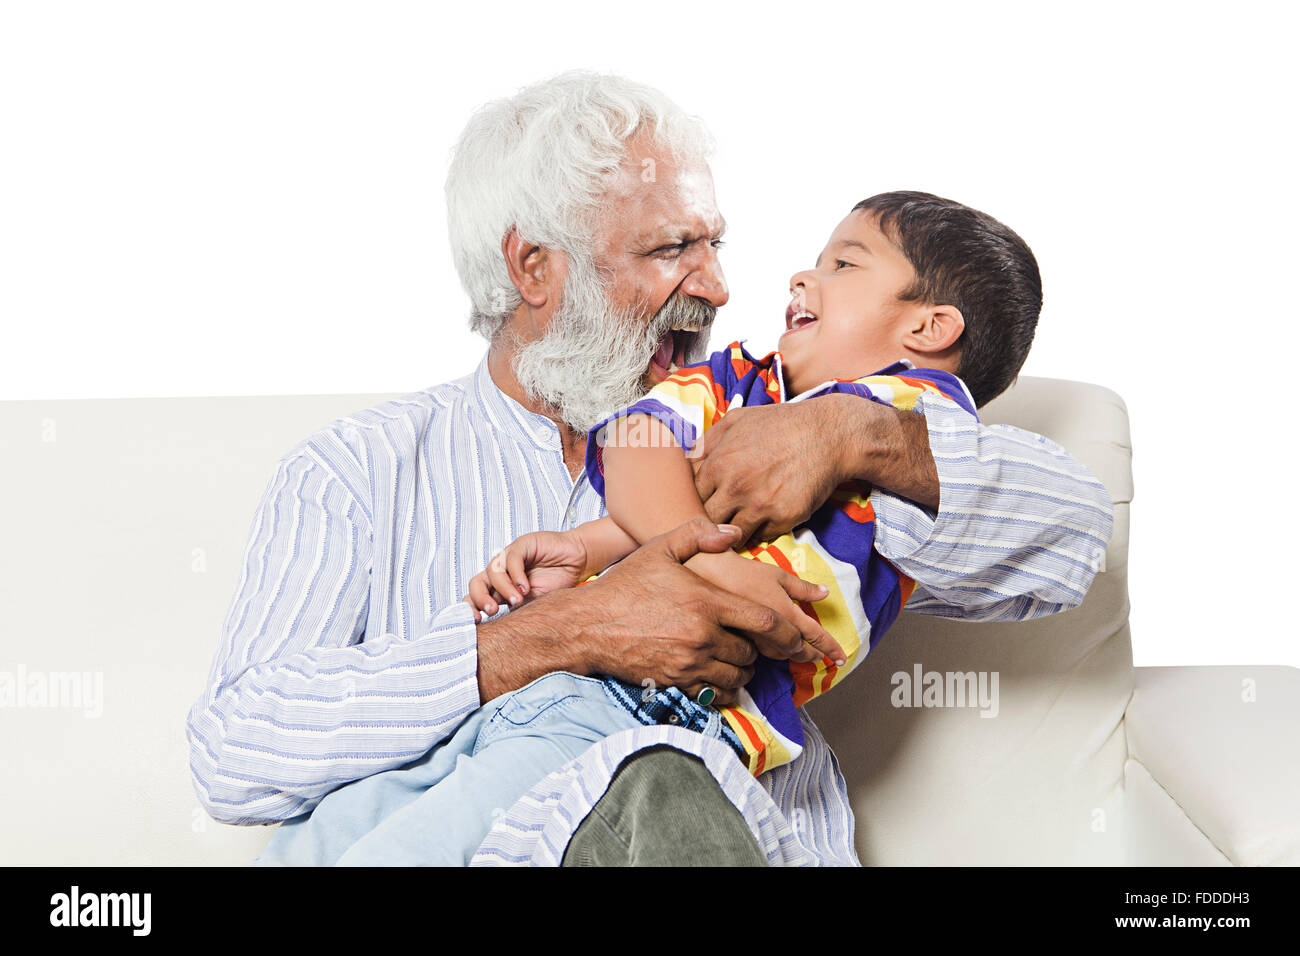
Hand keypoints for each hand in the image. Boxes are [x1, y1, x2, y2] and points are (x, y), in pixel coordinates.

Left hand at [464, 531, 587, 619]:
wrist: (578, 562)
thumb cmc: (557, 583)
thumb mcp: (535, 604)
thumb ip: (518, 612)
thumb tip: (502, 634)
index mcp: (499, 589)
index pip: (476, 597)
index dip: (471, 608)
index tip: (476, 622)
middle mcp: (501, 573)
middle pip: (476, 583)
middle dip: (479, 598)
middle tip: (491, 611)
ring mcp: (509, 558)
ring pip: (492, 572)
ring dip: (503, 589)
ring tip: (518, 600)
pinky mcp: (522, 545)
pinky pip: (511, 558)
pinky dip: (516, 575)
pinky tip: (525, 587)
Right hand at [477, 518, 832, 706]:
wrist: (586, 626)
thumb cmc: (624, 585)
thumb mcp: (660, 549)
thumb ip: (699, 535)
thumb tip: (732, 532)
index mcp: (706, 601)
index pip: (765, 623)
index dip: (789, 634)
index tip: (799, 640)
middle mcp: (703, 635)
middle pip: (753, 652)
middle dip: (759, 650)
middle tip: (755, 644)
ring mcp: (689, 662)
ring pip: (737, 675)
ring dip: (743, 669)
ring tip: (734, 656)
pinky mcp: (676, 682)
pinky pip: (715, 692)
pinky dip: (723, 687)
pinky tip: (717, 675)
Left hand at [691, 399, 859, 544]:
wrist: (827, 434)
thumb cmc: (779, 424)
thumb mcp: (736, 421)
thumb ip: (706, 443)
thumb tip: (684, 461)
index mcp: (718, 464)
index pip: (690, 496)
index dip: (695, 500)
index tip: (704, 501)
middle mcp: (735, 487)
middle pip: (706, 520)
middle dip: (710, 520)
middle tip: (717, 519)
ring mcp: (759, 505)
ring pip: (730, 535)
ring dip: (731, 532)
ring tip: (735, 527)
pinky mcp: (783, 518)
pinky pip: (760, 537)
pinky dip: (758, 532)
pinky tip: (762, 521)